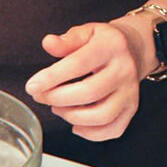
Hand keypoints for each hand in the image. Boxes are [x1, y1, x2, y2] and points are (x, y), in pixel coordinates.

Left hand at [25, 21, 146, 141]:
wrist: (134, 49)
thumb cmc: (105, 42)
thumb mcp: (87, 32)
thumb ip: (67, 40)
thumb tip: (48, 43)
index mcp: (111, 46)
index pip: (79, 64)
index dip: (52, 77)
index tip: (32, 85)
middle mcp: (124, 70)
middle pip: (89, 92)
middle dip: (57, 98)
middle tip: (41, 96)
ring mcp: (130, 91)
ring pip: (102, 115)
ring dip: (72, 116)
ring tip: (58, 108)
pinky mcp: (132, 108)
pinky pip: (113, 129)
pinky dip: (91, 133)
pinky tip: (76, 123)